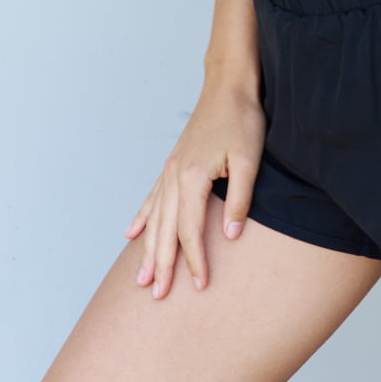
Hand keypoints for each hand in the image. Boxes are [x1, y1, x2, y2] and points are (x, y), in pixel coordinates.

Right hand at [122, 78, 265, 298]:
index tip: (199, 285)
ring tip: (141, 279)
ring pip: (155, 218)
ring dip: (148, 249)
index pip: (190, 230)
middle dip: (162, 265)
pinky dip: (141, 217)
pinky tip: (131, 234)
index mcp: (192, 177)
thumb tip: (230, 237)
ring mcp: (170, 169)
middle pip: (165, 230)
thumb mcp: (249, 159)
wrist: (228, 85)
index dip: (195, 260)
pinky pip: (152, 197)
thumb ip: (239, 199)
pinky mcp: (173, 163)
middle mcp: (174, 176)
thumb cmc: (242, 119)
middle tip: (158, 296)